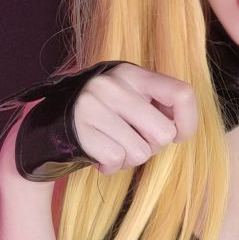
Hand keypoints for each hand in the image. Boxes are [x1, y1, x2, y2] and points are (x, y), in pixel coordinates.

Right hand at [71, 62, 197, 175]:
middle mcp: (111, 85)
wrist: (50, 125)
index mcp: (131, 73)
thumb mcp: (130, 97)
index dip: (188, 122)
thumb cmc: (105, 115)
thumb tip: (180, 130)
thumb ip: (157, 105)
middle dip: (153, 145)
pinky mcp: (80, 132)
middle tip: (133, 139)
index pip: (182, 94)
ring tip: (114, 146)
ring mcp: (93, 107)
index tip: (178, 134)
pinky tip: (99, 154)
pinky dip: (112, 166)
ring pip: (142, 152)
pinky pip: (117, 160)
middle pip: (164, 133)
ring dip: (131, 159)